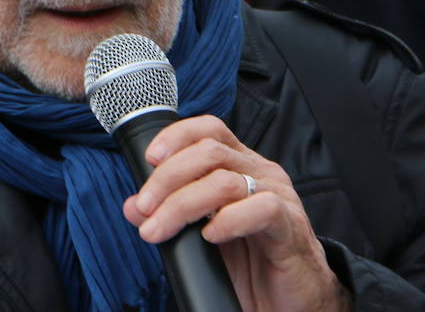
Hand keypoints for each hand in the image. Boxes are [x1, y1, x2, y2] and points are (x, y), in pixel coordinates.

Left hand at [121, 115, 348, 311]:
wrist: (292, 301)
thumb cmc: (251, 262)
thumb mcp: (203, 235)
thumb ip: (171, 215)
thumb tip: (132, 206)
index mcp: (242, 165)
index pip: (210, 129)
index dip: (176, 136)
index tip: (149, 160)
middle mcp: (261, 172)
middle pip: (209, 152)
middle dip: (167, 179)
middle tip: (145, 210)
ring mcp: (279, 196)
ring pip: (225, 181)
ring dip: (182, 205)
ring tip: (160, 230)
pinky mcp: (290, 226)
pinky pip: (261, 208)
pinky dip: (228, 220)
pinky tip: (210, 237)